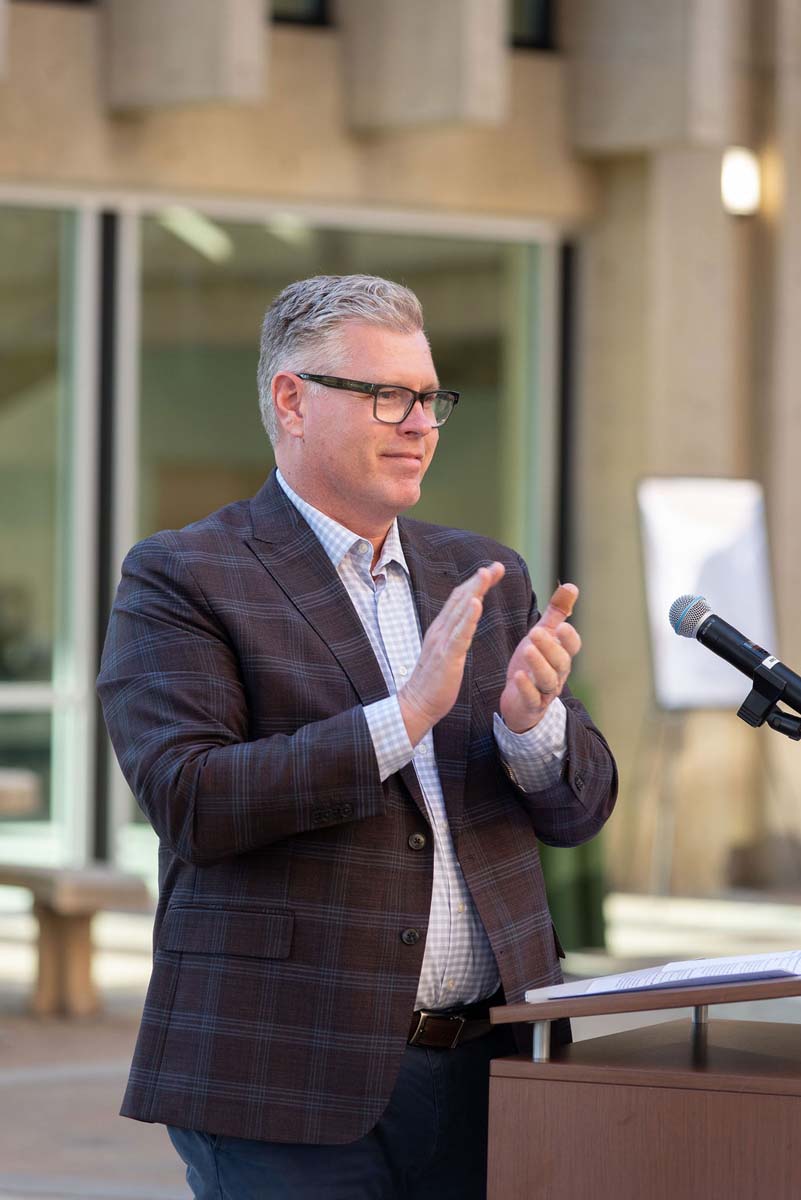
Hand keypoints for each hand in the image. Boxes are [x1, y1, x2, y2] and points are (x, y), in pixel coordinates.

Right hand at [399, 562, 504, 744]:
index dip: (476, 582)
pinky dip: (469, 617)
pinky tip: (477, 603)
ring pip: (460, 610)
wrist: (417, 703)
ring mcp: (442, 642)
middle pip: (461, 598)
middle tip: (497, 565)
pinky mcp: (446, 656)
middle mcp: (440, 630)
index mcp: (441, 628)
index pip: (460, 599)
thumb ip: (455, 634)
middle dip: (480, 580)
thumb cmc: (434, 681)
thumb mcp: (445, 651)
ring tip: (487, 573)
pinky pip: (459, 634)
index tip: (493, 570)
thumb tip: (466, 620)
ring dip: (475, 590)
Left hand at [499, 583, 580, 733]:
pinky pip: (532, 697)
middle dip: (550, 646)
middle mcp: (558, 673)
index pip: (572, 645)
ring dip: (539, 664)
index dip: (568, 637)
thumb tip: (572, 585)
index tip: (561, 625)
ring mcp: (545, 690)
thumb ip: (558, 612)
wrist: (522, 700)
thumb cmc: (535, 662)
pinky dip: (526, 687)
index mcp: (562, 654)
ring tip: (527, 649)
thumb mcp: (545, 634)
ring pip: (548, 679)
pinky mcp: (531, 704)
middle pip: (560, 661)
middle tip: (536, 632)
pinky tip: (518, 675)